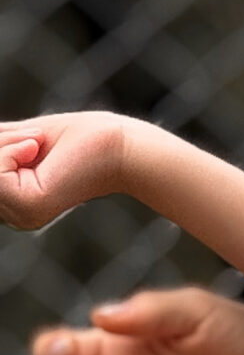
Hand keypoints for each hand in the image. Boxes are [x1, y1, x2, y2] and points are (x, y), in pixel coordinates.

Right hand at [0, 112, 135, 228]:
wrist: (121, 146)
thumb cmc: (78, 139)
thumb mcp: (18, 140)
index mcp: (12, 203)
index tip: (28, 145)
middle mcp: (14, 215)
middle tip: (34, 141)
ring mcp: (21, 215)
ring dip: (5, 143)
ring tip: (37, 145)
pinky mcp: (30, 207)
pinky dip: (10, 150)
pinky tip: (37, 150)